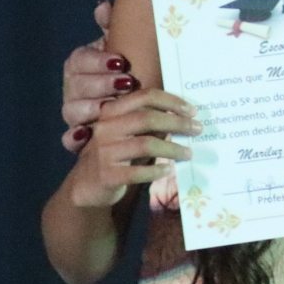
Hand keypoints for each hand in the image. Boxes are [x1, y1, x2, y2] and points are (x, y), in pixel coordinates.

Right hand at [61, 1, 131, 151]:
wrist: (126, 110)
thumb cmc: (123, 73)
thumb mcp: (120, 48)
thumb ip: (112, 28)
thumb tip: (103, 5)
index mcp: (79, 65)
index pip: (80, 59)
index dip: (98, 61)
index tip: (122, 61)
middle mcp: (72, 88)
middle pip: (77, 85)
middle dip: (101, 84)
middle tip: (127, 83)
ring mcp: (73, 113)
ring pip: (71, 111)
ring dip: (91, 109)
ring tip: (110, 109)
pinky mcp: (77, 137)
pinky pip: (68, 139)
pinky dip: (74, 138)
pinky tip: (86, 136)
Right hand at [64, 88, 199, 208]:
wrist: (86, 186)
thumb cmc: (115, 155)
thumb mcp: (128, 134)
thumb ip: (149, 123)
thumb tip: (184, 118)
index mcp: (112, 111)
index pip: (145, 96)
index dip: (171, 101)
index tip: (192, 110)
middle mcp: (106, 127)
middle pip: (147, 118)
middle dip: (177, 122)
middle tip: (197, 129)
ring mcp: (104, 151)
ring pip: (145, 144)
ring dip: (172, 148)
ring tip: (188, 153)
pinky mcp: (106, 175)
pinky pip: (137, 172)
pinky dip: (156, 171)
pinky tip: (167, 170)